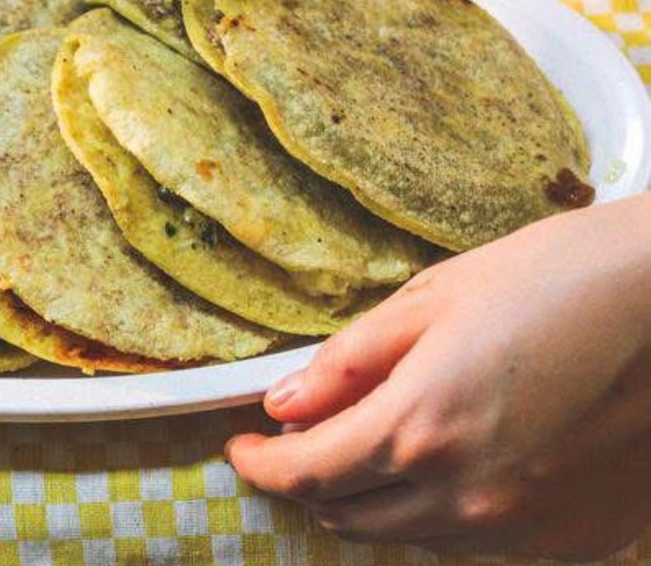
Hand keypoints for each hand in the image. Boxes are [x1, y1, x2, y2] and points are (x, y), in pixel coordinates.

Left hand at [226, 193, 650, 559]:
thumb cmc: (566, 279)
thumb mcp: (437, 298)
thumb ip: (349, 362)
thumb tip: (284, 402)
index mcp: (421, 429)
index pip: (305, 473)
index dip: (261, 465)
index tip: (245, 448)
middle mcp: (466, 496)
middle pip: (349, 516)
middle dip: (312, 482)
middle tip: (306, 441)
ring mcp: (524, 528)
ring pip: (410, 536)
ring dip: (375, 499)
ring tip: (379, 446)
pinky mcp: (574, 539)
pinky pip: (479, 542)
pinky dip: (444, 510)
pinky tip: (458, 462)